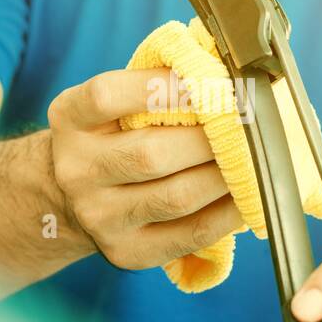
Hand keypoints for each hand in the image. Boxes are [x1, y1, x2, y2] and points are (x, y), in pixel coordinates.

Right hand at [48, 68, 243, 269]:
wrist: (71, 199)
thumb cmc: (112, 137)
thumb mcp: (112, 105)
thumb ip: (154, 86)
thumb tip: (223, 70)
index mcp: (69, 120)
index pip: (107, 96)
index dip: (161, 86)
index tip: (207, 80)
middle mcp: (76, 170)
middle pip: (151, 153)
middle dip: (210, 138)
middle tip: (246, 125)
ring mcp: (99, 217)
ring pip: (176, 197)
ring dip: (225, 176)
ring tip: (251, 159)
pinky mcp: (127, 252)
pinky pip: (190, 234)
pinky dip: (227, 213)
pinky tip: (246, 195)